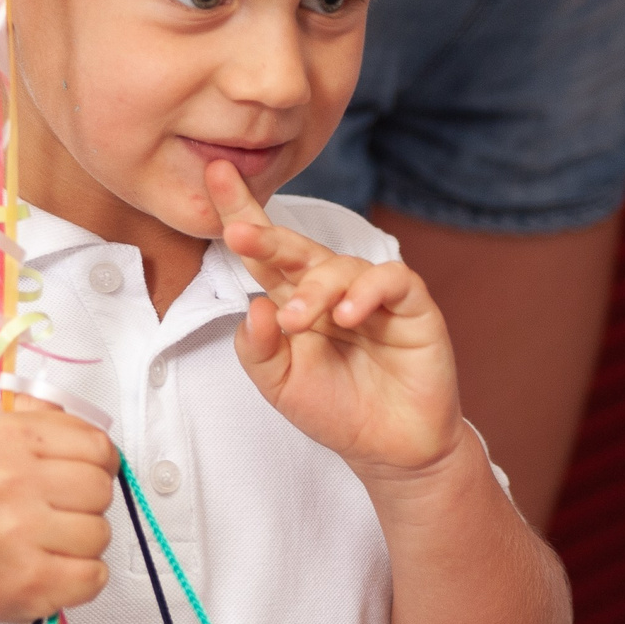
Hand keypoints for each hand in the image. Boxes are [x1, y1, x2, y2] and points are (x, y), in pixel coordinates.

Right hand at [0, 401, 117, 623]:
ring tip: (46, 538)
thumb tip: (90, 417)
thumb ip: (37, 411)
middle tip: (54, 508)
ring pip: (101, 533)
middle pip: (101, 488)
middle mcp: (8, 482)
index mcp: (4, 437)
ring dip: (82, 541)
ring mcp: (18, 534)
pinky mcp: (31, 581)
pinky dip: (81, 576)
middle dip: (87, 501)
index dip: (97, 461)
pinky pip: (95, 575)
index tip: (77, 472)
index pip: (96, 443)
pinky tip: (50, 565)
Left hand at [212, 162, 466, 481]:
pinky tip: (346, 316)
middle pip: (296, 248)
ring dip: (314, 291)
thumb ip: (258, 350)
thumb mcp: (280, 385)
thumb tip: (251, 304)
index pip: (263, 252)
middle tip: (239, 232)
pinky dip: (365, 292)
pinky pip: (390, 279)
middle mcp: (330, 287)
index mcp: (294, 299)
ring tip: (298, 322)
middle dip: (266, 235)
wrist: (391, 447)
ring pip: (339, 266)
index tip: (213, 176)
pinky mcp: (411, 304)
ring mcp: (371, 293)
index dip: (240, 214)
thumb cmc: (335, 409)